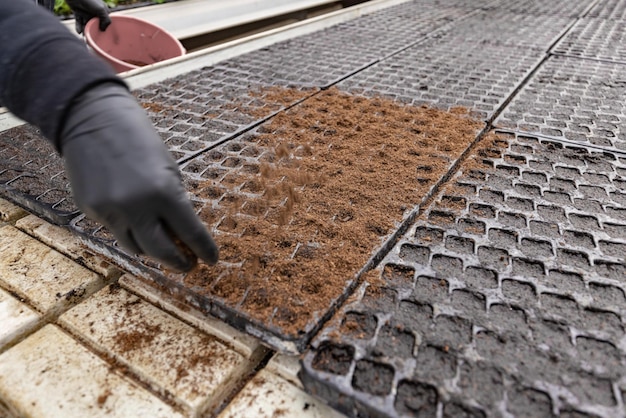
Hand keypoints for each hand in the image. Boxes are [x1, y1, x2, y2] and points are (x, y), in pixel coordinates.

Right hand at [60, 82, 218, 271]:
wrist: (93, 119)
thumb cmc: (139, 139)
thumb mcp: (168, 169)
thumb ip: (175, 203)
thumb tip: (182, 235)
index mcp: (164, 192)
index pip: (190, 233)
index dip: (204, 250)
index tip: (211, 259)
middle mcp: (136, 207)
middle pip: (161, 253)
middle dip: (178, 262)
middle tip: (188, 264)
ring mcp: (110, 211)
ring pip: (135, 248)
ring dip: (152, 250)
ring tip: (162, 245)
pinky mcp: (90, 211)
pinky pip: (115, 231)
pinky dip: (129, 229)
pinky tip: (133, 218)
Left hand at [66, 0, 110, 33]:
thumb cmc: (90, 0)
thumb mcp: (101, 10)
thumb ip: (106, 20)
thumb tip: (104, 30)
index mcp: (102, 11)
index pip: (105, 21)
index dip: (104, 28)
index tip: (103, 35)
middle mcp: (94, 12)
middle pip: (95, 24)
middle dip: (93, 31)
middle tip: (92, 38)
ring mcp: (86, 12)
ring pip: (86, 24)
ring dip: (85, 30)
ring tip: (84, 36)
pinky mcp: (78, 12)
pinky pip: (79, 22)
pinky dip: (79, 27)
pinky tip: (79, 32)